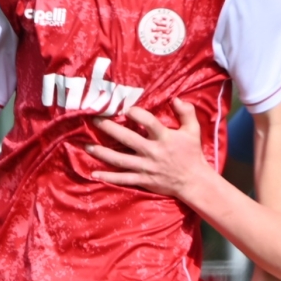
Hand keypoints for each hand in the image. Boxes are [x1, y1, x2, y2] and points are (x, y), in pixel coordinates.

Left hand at [88, 99, 211, 199]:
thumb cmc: (192, 153)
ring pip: (120, 160)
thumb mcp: (193, 130)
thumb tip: (175, 99)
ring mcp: (146, 167)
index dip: (136, 113)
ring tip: (86, 146)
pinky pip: (123, 179)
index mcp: (164, 137)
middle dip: (110, 129)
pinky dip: (108, 177)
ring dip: (102, 153)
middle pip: (127, 139)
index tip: (126, 108)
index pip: (148, 122)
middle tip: (94, 120)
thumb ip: (186, 112)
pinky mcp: (143, 180)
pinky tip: (93, 174)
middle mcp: (153, 152)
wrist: (193, 181)